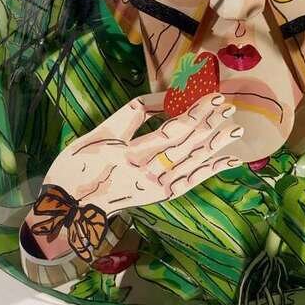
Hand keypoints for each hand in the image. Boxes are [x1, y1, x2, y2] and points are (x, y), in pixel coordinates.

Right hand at [24, 92, 243, 257]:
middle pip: (186, 146)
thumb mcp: (98, 134)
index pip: (172, 132)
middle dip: (210, 124)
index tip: (213, 96)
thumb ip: (130, 115)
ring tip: (236, 129)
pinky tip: (230, 160)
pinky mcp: (159, 197)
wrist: (68, 208)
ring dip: (216, 145)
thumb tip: (163, 97)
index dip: (196, 114)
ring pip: (193, 163)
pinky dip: (211, 170)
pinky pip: (191, 182)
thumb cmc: (78, 164)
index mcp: (128, 155)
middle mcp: (145, 175)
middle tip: (229, 105)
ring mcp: (155, 189)